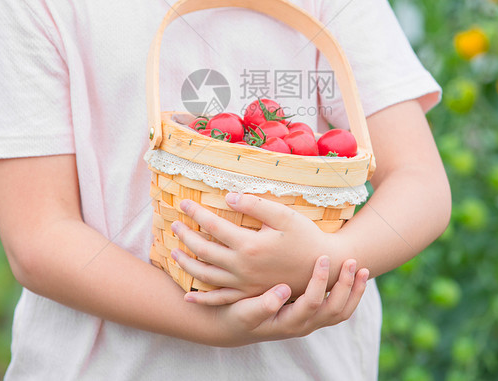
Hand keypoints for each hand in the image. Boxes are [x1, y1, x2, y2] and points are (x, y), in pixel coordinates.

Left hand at [171, 193, 343, 303]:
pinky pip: (220, 300)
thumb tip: (228, 197)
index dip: (196, 213)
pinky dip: (202, 299)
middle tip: (175, 224)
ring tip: (174, 252)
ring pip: (206, 276)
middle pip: (203, 250)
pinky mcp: (248, 295)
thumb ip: (256, 205)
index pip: (213, 226)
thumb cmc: (305, 237)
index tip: (184, 203)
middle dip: (186, 236)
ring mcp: (244, 284)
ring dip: (186, 264)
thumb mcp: (284, 215)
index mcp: (249, 244)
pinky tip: (188, 296)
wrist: (322, 268)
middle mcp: (242, 267)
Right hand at [209, 255, 368, 346]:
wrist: (234, 326)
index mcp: (289, 323)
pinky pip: (338, 308)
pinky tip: (353, 276)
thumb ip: (263, 305)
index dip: (320, 281)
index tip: (322, 258)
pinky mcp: (312, 314)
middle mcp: (304, 326)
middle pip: (335, 310)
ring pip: (341, 312)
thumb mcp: (243, 312)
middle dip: (346, 286)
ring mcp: (310, 322)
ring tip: (362, 269)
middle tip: (351, 261)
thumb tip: (283, 291)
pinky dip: (350, 294)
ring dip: (354, 292)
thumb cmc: (236, 315)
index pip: (313, 303)